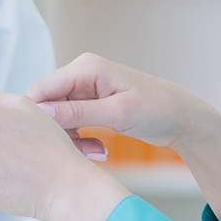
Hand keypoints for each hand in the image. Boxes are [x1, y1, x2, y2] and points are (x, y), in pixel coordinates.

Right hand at [27, 53, 220, 151]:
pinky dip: (80, 139)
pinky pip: (71, 123)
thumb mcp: (118, 113)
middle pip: (46, 105)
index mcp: (85, 67)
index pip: (41, 90)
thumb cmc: (158, 109)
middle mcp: (80, 74)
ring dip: (70, 139)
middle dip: (57, 132)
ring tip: (94, 153)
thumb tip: (41, 113)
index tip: (49, 142)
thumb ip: (78, 112)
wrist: (182, 118)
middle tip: (79, 152)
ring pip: (57, 118)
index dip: (38, 117)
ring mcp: (84, 90)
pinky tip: (97, 150)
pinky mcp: (89, 104)